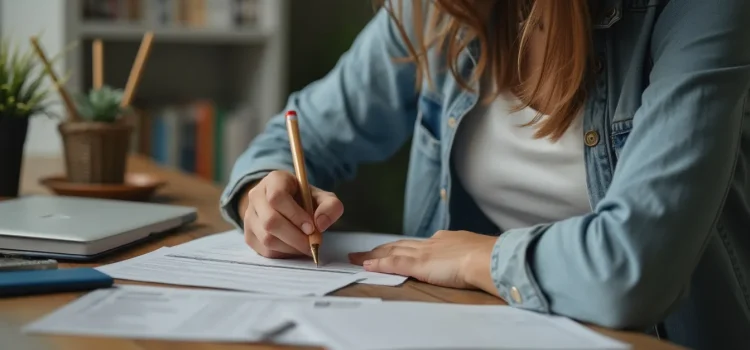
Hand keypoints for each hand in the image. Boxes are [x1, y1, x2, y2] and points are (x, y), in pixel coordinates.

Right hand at [240, 170, 343, 258]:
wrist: (286, 205)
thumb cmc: (305, 200)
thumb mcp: (322, 197)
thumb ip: (330, 206)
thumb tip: (320, 224)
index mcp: (274, 180)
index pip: (277, 197)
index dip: (295, 215)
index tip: (311, 227)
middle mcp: (256, 196)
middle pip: (270, 221)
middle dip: (295, 237)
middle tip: (313, 243)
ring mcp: (249, 216)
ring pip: (267, 238)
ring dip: (291, 247)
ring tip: (305, 246)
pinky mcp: (249, 235)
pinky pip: (265, 251)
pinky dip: (284, 254)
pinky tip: (294, 248)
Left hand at [349, 230, 499, 292]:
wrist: (486, 257)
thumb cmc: (487, 257)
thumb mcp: (475, 252)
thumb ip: (466, 255)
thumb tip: (467, 258)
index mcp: (445, 240)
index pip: (418, 244)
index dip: (404, 247)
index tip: (395, 249)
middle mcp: (430, 243)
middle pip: (400, 245)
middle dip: (382, 248)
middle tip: (365, 251)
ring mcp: (423, 252)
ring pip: (392, 251)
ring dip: (374, 254)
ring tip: (358, 257)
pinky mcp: (418, 264)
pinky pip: (392, 263)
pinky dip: (378, 263)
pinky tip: (365, 265)